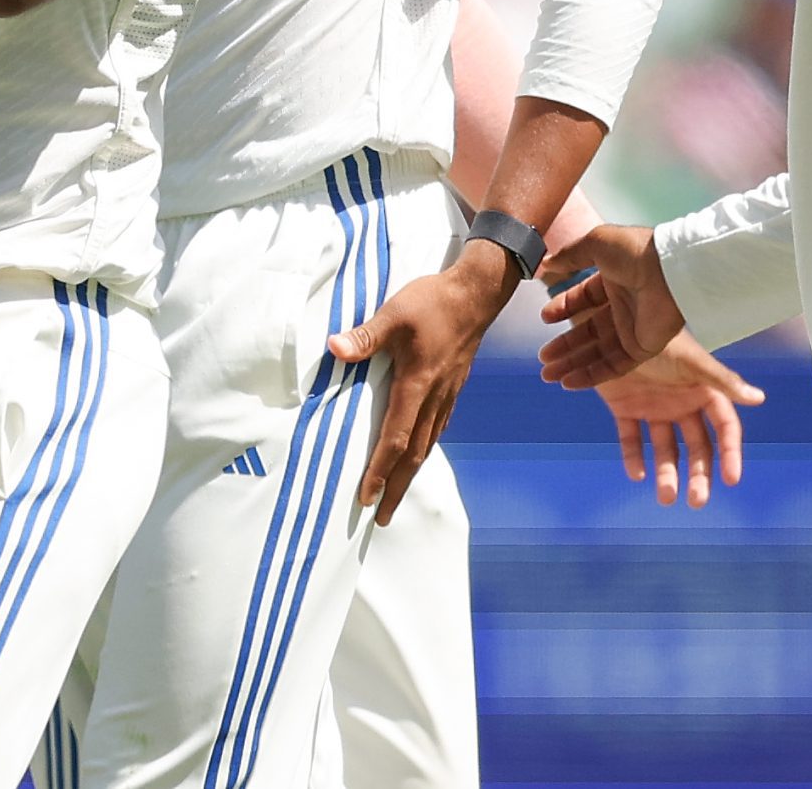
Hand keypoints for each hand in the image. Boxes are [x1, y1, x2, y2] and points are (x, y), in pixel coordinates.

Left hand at [326, 241, 516, 524]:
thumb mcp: (394, 314)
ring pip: (428, 444)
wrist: (477, 293)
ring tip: (395, 495)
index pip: (396, 438)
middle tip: (381, 519)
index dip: (380, 470)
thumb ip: (365, 336)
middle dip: (396, 488)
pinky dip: (424, 449)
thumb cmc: (433, 302)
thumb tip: (335, 348)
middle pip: (414, 455)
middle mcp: (435, 397)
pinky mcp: (452, 386)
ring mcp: (447, 394)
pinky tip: (418, 453)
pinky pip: (437, 428)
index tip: (366, 497)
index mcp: (418, 385)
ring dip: (410, 473)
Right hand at [536, 224, 686, 390]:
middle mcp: (623, 306)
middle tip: (544, 358)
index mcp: (613, 280)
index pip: (584, 298)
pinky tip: (570, 382)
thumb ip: (569, 255)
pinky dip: (591, 376)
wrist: (669, 269)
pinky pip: (614, 367)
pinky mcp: (642, 348)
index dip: (563, 308)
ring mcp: (633, 329)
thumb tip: (546, 263)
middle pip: (588, 332)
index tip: (544, 318)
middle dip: (565, 346)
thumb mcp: (595, 243)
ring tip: (549, 375)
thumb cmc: (635, 251)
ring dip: (573, 364)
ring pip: (597, 353)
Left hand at [590, 332, 764, 507]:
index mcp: (702, 391)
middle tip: (696, 501)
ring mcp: (653, 407)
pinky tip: (636, 475)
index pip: (724, 428)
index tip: (732, 479)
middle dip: (698, 474)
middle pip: (696, 446)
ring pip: (664, 448)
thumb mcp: (691, 360)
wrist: (609, 322)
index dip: (729, 453)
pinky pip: (631, 438)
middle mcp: (681, 403)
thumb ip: (723, 380)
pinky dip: (633, 456)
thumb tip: (760, 398)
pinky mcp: (625, 408)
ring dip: (666, 473)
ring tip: (665, 498)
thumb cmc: (656, 338)